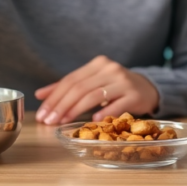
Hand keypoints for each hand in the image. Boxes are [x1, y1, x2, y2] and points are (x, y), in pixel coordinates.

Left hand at [33, 55, 159, 124]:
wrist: (147, 88)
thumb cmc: (115, 87)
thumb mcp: (92, 82)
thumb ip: (67, 87)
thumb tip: (39, 95)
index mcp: (97, 64)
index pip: (71, 79)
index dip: (54, 97)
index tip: (42, 113)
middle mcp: (110, 69)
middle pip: (80, 87)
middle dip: (61, 105)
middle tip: (48, 120)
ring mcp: (123, 81)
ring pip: (94, 95)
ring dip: (75, 110)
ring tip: (63, 121)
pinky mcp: (134, 95)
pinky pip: (116, 105)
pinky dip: (104, 113)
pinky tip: (93, 121)